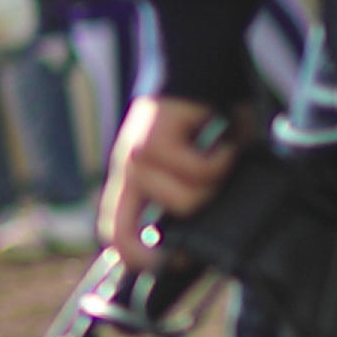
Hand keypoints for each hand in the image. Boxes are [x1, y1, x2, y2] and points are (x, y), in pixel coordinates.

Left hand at [96, 93, 259, 255]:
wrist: (202, 69)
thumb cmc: (207, 125)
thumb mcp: (200, 171)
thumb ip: (194, 202)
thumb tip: (199, 246)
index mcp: (134, 182)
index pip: (115, 232)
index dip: (134, 258)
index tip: (170, 266)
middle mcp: (128, 172)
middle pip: (126, 232)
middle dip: (172, 242)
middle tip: (207, 214)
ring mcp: (135, 156)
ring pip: (183, 202)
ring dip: (214, 185)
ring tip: (219, 160)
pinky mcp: (153, 140)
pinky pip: (197, 172)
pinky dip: (222, 160)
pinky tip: (222, 141)